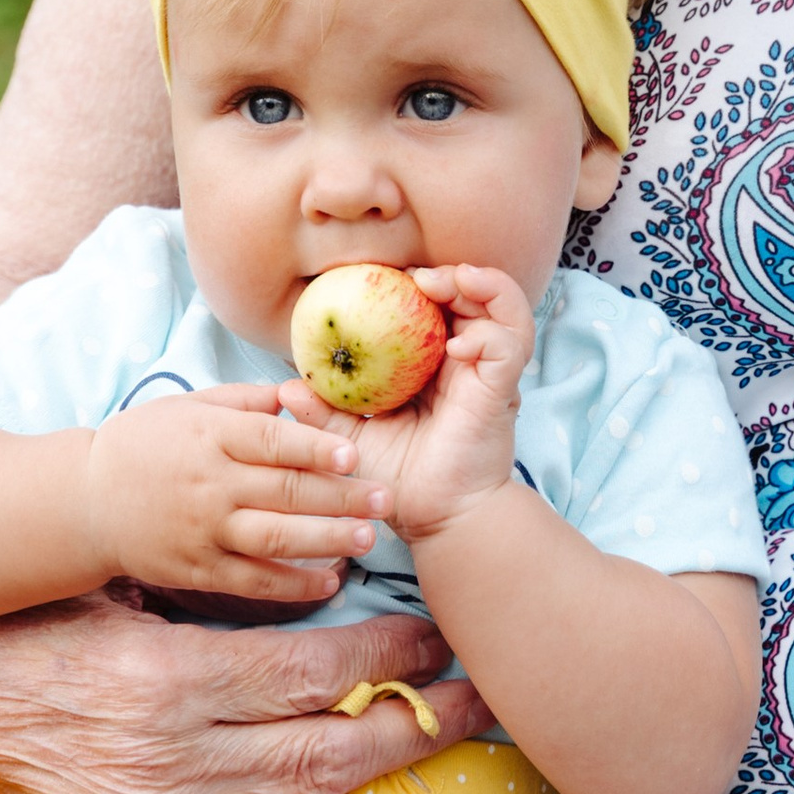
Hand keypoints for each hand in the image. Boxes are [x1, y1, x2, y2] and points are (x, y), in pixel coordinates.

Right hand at [0, 599, 488, 793]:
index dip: (394, 650)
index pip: (318, 669)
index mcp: (179, 678)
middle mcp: (175, 763)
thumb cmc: (45, 617)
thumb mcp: (130, 578)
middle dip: (419, 728)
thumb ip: (221, 582)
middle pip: (327, 754)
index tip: (446, 636)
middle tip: (483, 708)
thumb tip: (322, 565)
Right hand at [81, 384, 385, 603]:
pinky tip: (330, 581)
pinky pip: (253, 581)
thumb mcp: (187, 406)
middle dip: (341, 497)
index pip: (271, 441)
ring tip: (369, 538)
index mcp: (209, 436)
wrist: (85, 501)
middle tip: (385, 499)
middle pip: (285, 491)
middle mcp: (208, 485)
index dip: (315, 447)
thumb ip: (245, 401)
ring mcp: (203, 531)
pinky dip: (293, 584)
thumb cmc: (145, 444)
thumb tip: (301, 391)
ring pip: (275, 539)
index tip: (354, 452)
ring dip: (327, 541)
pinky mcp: (197, 570)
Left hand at [291, 265, 532, 545]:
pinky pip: (508, 347)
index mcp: (436, 365)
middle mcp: (468, 363)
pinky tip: (457, 345)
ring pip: (506, 309)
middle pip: (477, 296)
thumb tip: (285, 387)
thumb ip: (322, 412)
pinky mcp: (502, 391)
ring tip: (449, 283)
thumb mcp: (349, 441)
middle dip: (454, 274)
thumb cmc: (397, 482)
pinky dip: (487, 334)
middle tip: (419, 277)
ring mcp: (488, 375)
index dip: (421, 284)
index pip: (439, 306)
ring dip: (483, 286)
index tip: (388, 279)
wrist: (435, 519)